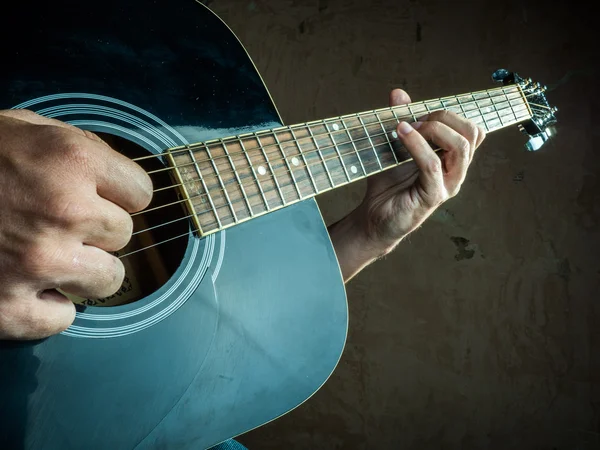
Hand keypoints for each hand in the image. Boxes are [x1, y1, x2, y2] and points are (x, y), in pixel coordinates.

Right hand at [0, 110, 152, 339]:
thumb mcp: (22, 127)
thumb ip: (78, 148)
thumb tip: (119, 177)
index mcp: (72, 160)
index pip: (142, 193)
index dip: (120, 195)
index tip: (102, 197)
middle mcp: (64, 212)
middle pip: (124, 236)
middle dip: (97, 230)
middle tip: (59, 223)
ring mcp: (38, 264)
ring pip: (108, 280)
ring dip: (83, 270)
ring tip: (46, 255)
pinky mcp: (7, 308)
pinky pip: (63, 319)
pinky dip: (46, 306)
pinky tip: (23, 285)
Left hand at [328, 89, 484, 281]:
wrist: (373, 216)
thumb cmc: (387, 184)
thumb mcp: (393, 146)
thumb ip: (401, 120)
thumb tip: (399, 93)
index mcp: (452, 158)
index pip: (471, 129)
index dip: (448, 114)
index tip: (418, 114)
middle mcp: (456, 171)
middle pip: (471, 133)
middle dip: (444, 118)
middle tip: (415, 120)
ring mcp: (448, 185)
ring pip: (460, 146)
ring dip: (433, 129)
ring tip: (407, 127)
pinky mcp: (433, 196)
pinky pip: (432, 165)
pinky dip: (416, 145)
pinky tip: (400, 134)